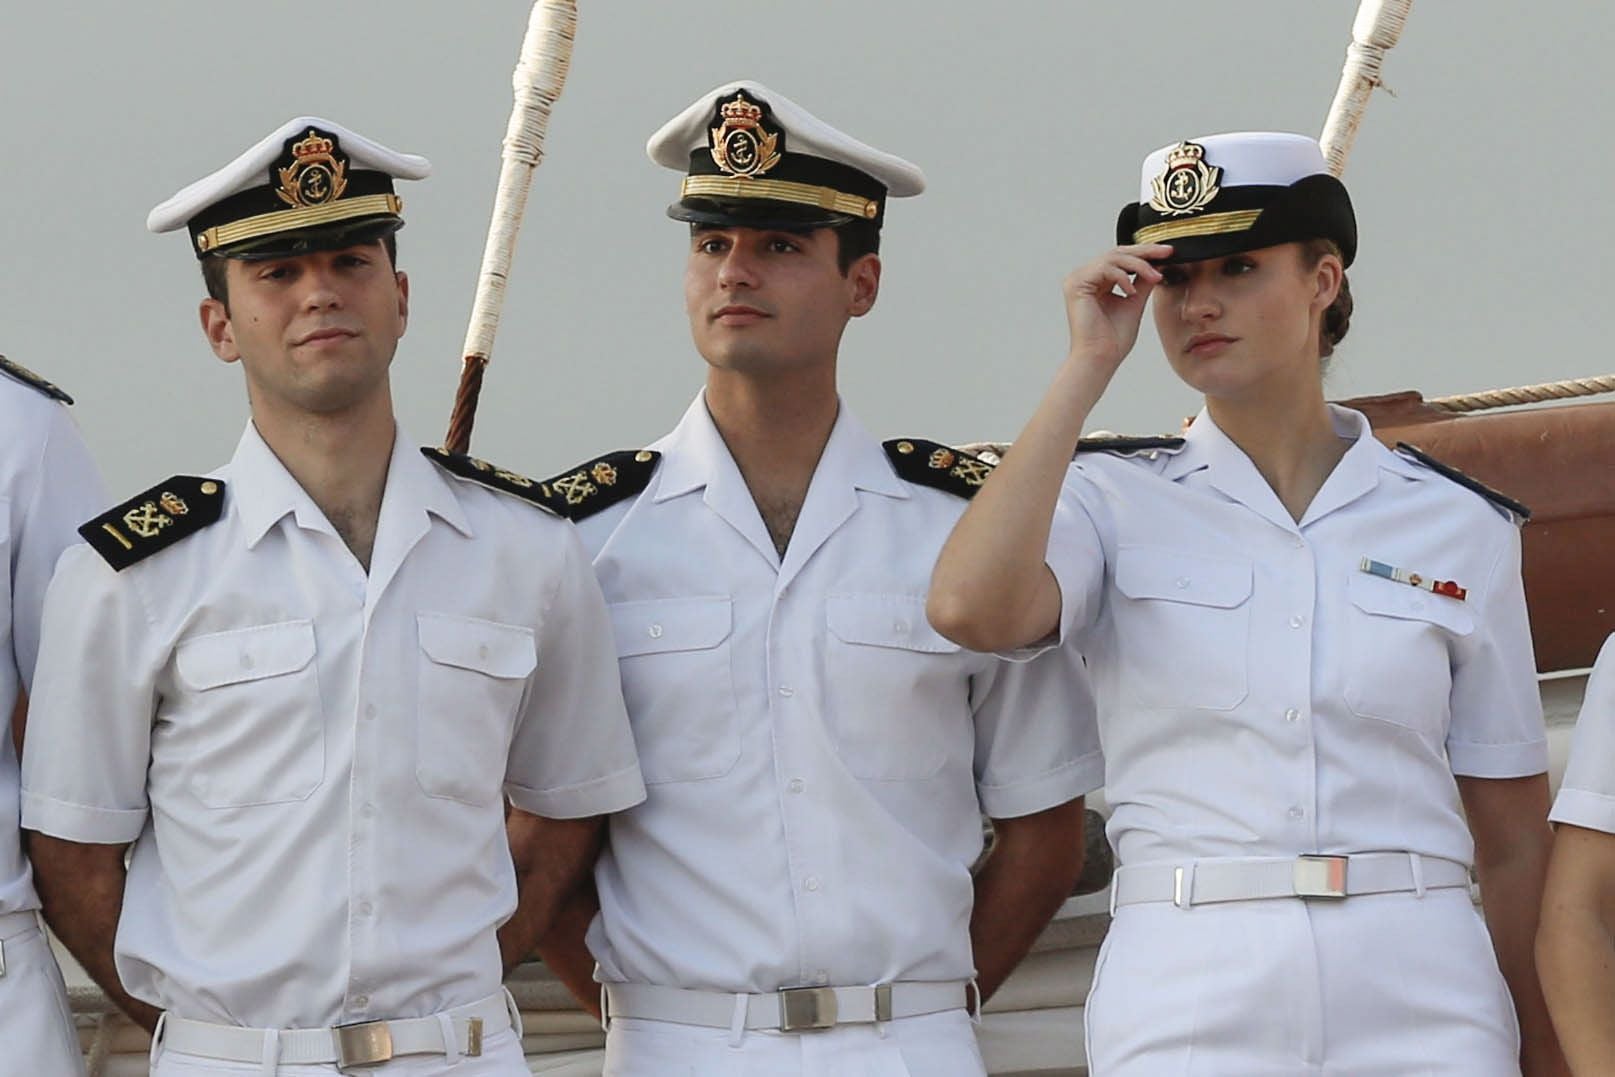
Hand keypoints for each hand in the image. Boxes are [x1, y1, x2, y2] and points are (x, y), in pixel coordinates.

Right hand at [1061, 244, 1171, 375]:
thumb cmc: (1113, 339)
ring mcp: (1077, 280)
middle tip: (1167, 252)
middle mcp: (1084, 278)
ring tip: (1154, 278)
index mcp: (1095, 282)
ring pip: (1113, 258)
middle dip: (1144, 251)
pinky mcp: (1076, 284)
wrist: (1101, 357)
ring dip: (1138, 265)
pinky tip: (1132, 292)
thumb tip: (1158, 265)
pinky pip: (1104, 268)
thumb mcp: (1135, 302)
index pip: (1121, 259)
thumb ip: (1143, 282)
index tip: (1168, 253)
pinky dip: (1122, 276)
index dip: (1144, 253)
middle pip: (1116, 253)